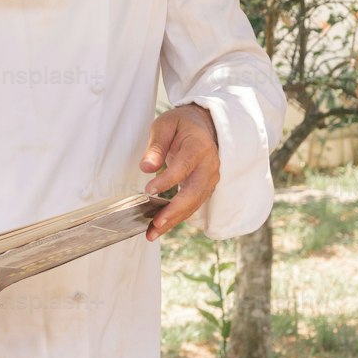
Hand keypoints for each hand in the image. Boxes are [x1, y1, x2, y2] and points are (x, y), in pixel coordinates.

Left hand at [140, 104, 220, 240]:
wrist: (203, 125)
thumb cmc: (181, 125)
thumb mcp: (164, 126)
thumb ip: (156, 147)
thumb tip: (146, 168)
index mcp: (199, 147)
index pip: (184, 167)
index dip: (167, 181)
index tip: (148, 191)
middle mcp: (210, 165)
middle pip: (194, 192)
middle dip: (174, 210)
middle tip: (155, 223)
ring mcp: (211, 179)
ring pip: (194, 204)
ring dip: (174, 220)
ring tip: (152, 233)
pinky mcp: (206, 188)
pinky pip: (193, 205)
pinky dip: (177, 217)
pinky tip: (160, 227)